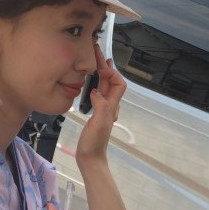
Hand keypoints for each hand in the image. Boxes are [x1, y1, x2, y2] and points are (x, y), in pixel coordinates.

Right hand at [76, 44, 125, 164]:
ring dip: (100, 72)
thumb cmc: (94, 143)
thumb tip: (96, 91)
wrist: (90, 158)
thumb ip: (101, 106)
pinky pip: (97, 94)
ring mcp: (103, 110)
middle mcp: (109, 106)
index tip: (101, 65)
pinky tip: (88, 81)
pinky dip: (95, 84)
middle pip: (111, 81)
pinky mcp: (95, 114)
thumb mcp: (98, 124)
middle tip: (96, 50)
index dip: (112, 72)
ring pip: (104, 86)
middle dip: (105, 65)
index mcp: (112, 106)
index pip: (119, 83)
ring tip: (93, 60)